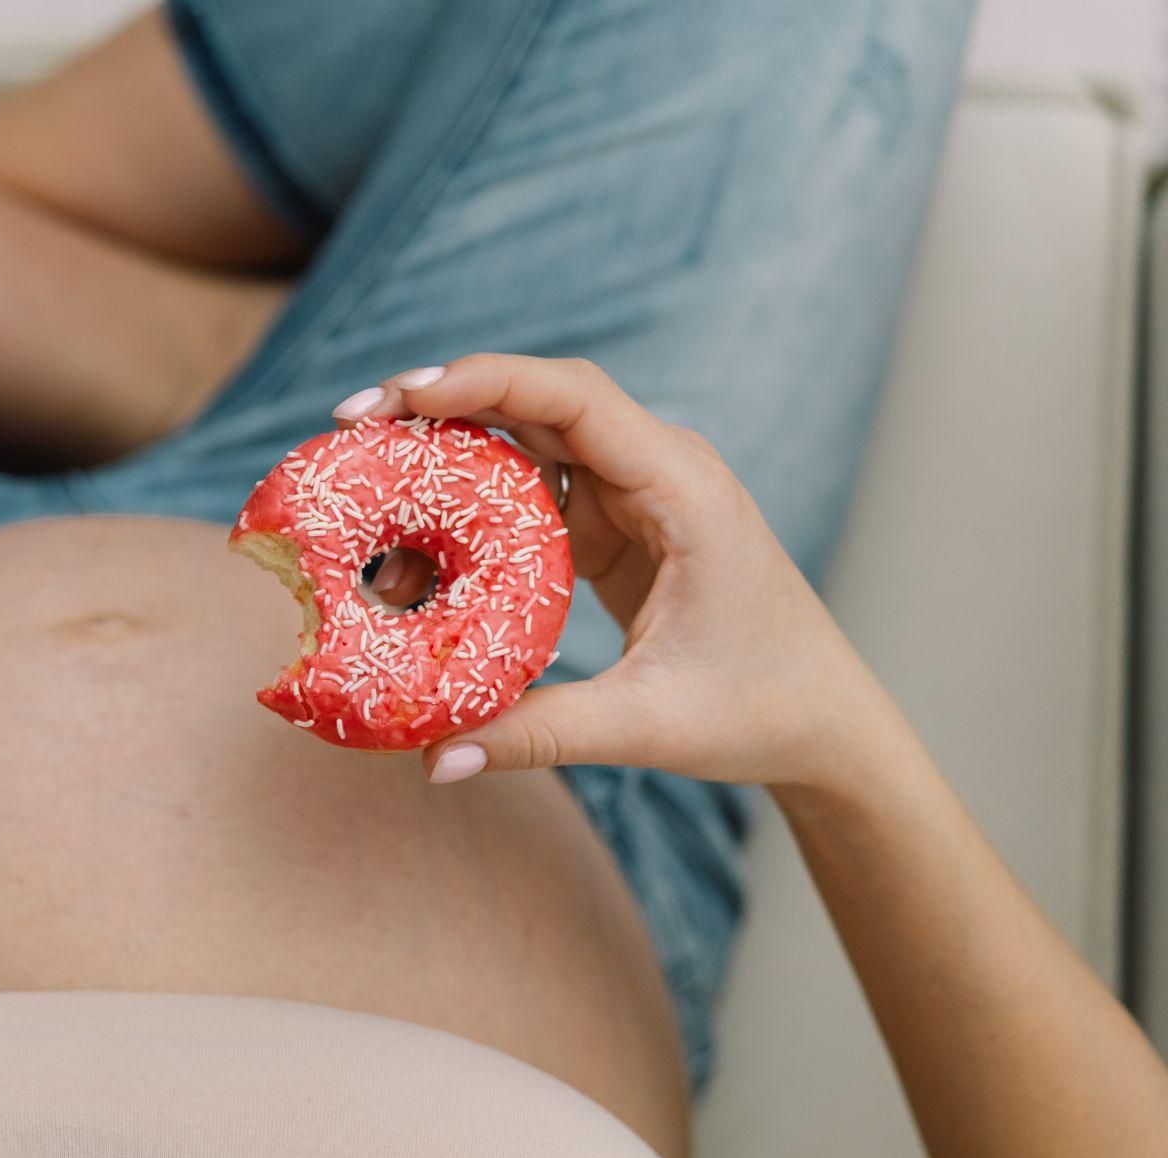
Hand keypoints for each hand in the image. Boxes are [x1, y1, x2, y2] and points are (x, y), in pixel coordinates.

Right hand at [335, 355, 888, 790]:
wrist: (824, 720)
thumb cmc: (760, 708)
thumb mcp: (647, 725)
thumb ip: (539, 735)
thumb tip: (434, 760)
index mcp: (682, 488)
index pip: (573, 398)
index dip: (484, 381)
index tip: (400, 397)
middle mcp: (657, 470)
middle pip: (534, 401)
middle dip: (440, 404)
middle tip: (349, 426)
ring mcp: (633, 493)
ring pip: (524, 443)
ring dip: (447, 454)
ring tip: (364, 483)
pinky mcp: (612, 525)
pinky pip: (529, 491)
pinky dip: (469, 503)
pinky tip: (412, 535)